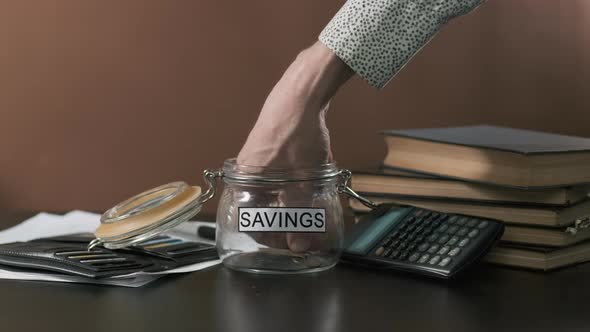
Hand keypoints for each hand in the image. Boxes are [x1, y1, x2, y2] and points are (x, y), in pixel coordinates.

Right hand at [236, 42, 351, 251]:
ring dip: (292, 205)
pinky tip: (311, 188)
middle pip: (262, 209)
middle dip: (285, 222)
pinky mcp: (274, 149)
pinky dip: (294, 188)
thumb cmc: (297, 135)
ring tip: (313, 211)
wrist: (302, 94)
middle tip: (306, 230)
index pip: (250, 222)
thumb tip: (300, 246)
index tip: (292, 243)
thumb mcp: (302, 181)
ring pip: (273, 193)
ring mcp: (260, 160)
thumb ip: (300, 214)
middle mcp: (249, 173)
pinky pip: (280, 178)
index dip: (271, 236)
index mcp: (247, 182)